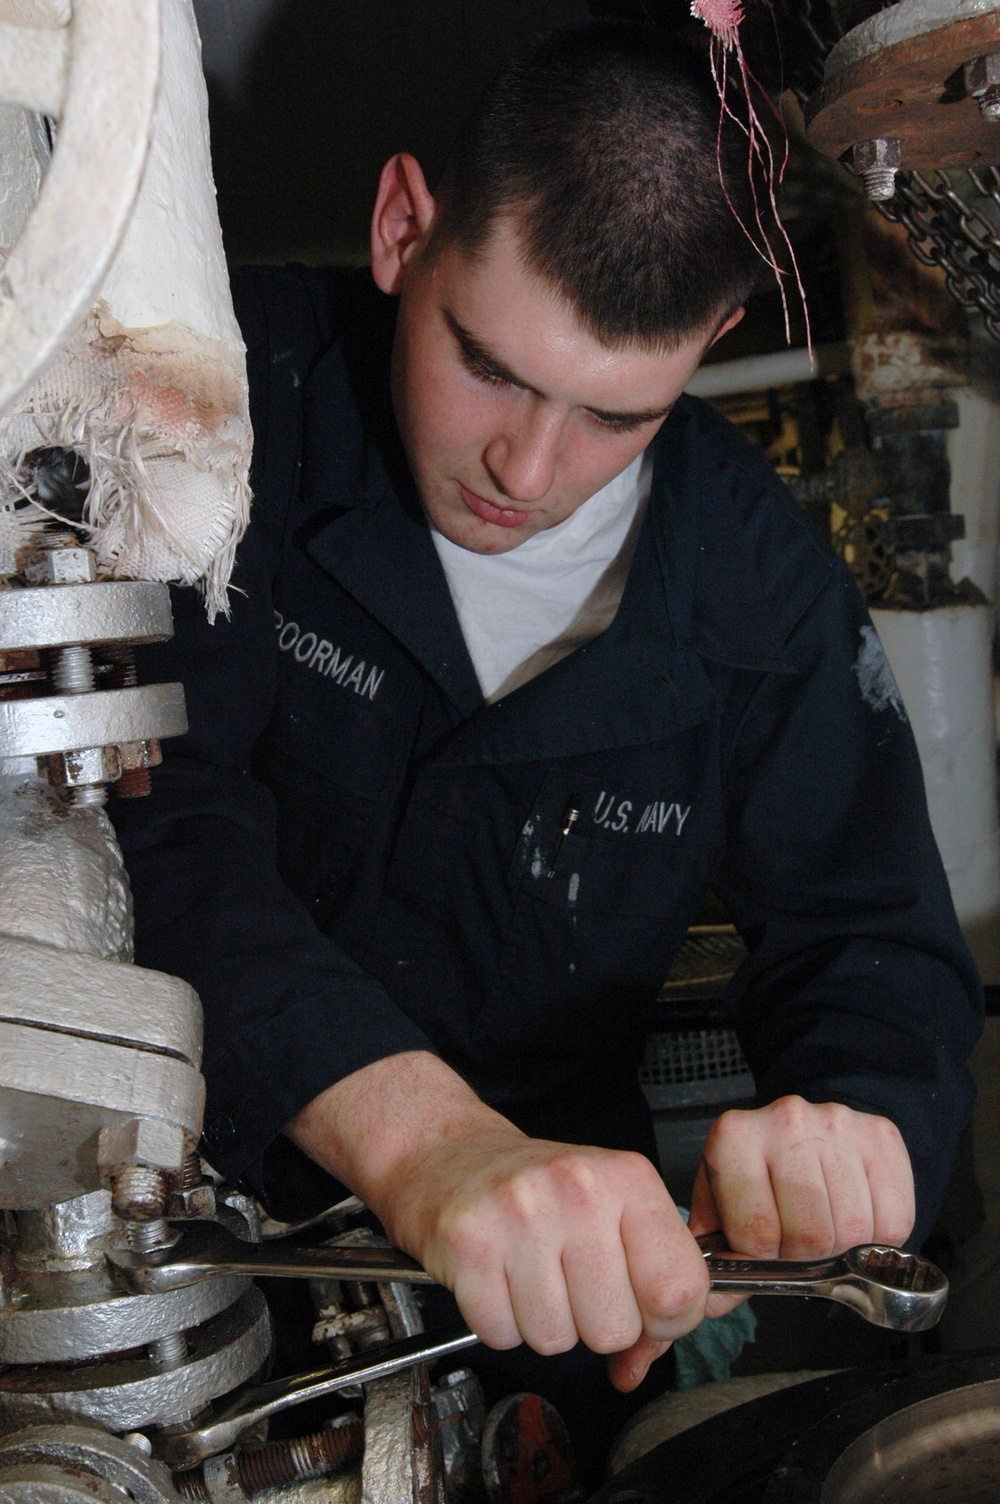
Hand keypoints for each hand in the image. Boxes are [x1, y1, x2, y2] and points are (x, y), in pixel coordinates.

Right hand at [287, 1052, 708, 1389]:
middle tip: (570, 1282)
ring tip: (529, 1273)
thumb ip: (647, 1282)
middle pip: (614, 1329)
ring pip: (556, 1340)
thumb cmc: (535, 1186)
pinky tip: (497, 1278)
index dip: (664, 1322)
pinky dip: (499, 1322)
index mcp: (627, 1178)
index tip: (643, 1309)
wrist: (446, 1151)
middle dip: (593, 1324)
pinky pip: (502, 1335)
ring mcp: (520, 1215)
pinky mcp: (468, 1244)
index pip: (679, 1289)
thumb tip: (643, 1362)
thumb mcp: (609, 1208)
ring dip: (542, 1322)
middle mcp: (576, 1189)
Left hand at [689, 1095, 914, 1316]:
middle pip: (812, 1235)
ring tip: (822, 1227)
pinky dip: (877, 1239)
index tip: (763, 1252)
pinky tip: (853, 1217)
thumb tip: (713, 1303)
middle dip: (804, 1257)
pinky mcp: (881, 1135)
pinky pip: (895, 1220)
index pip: (757, 1231)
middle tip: (795, 1242)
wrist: (797, 1130)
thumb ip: (711, 1255)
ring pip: (855, 1231)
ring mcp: (838, 1124)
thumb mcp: (719, 1207)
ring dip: (842, 1249)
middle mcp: (787, 1121)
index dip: (763, 1260)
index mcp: (735, 1139)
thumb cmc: (757, 1177)